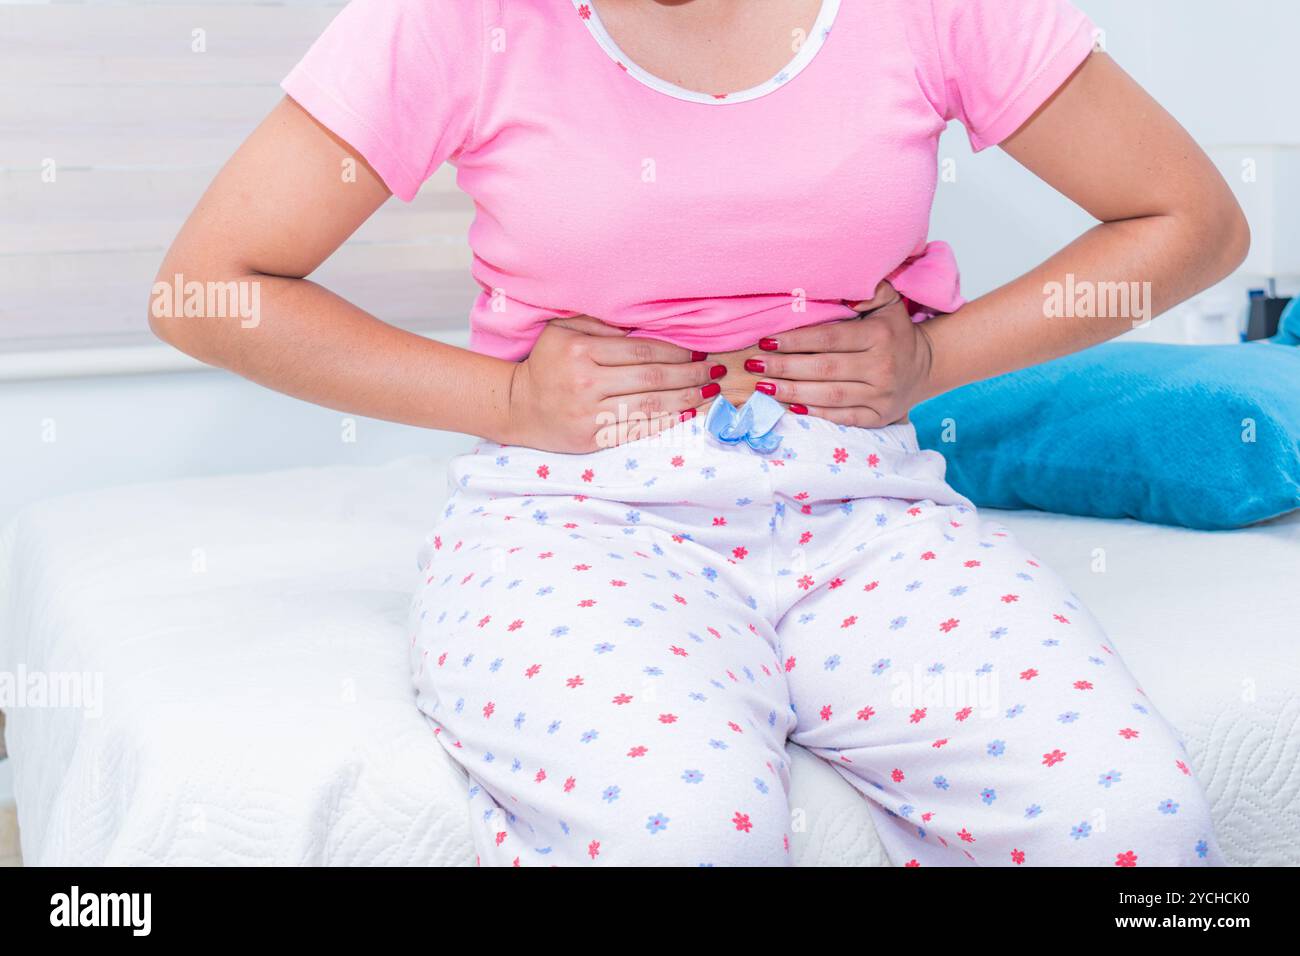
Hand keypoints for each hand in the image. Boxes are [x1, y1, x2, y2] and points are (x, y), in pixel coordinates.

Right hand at [505, 316, 724, 452]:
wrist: (518, 407)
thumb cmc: (546, 363)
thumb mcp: (562, 330)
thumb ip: (599, 323)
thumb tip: (643, 324)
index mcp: (581, 351)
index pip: (641, 350)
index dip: (675, 350)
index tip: (698, 349)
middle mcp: (586, 383)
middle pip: (651, 378)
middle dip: (689, 374)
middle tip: (714, 370)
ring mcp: (589, 414)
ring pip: (648, 406)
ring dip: (685, 398)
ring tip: (709, 391)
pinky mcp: (591, 439)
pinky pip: (636, 430)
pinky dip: (664, 422)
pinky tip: (685, 413)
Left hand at [745, 282, 935, 426]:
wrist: (925, 366)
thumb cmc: (894, 331)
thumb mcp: (888, 302)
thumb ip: (869, 290)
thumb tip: (846, 293)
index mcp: (879, 336)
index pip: (829, 339)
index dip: (795, 341)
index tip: (766, 341)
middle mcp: (881, 367)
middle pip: (824, 369)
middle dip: (784, 367)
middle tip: (754, 366)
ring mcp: (880, 396)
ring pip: (829, 396)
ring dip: (792, 392)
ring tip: (763, 387)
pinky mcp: (878, 417)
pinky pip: (842, 417)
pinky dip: (815, 414)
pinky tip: (790, 407)